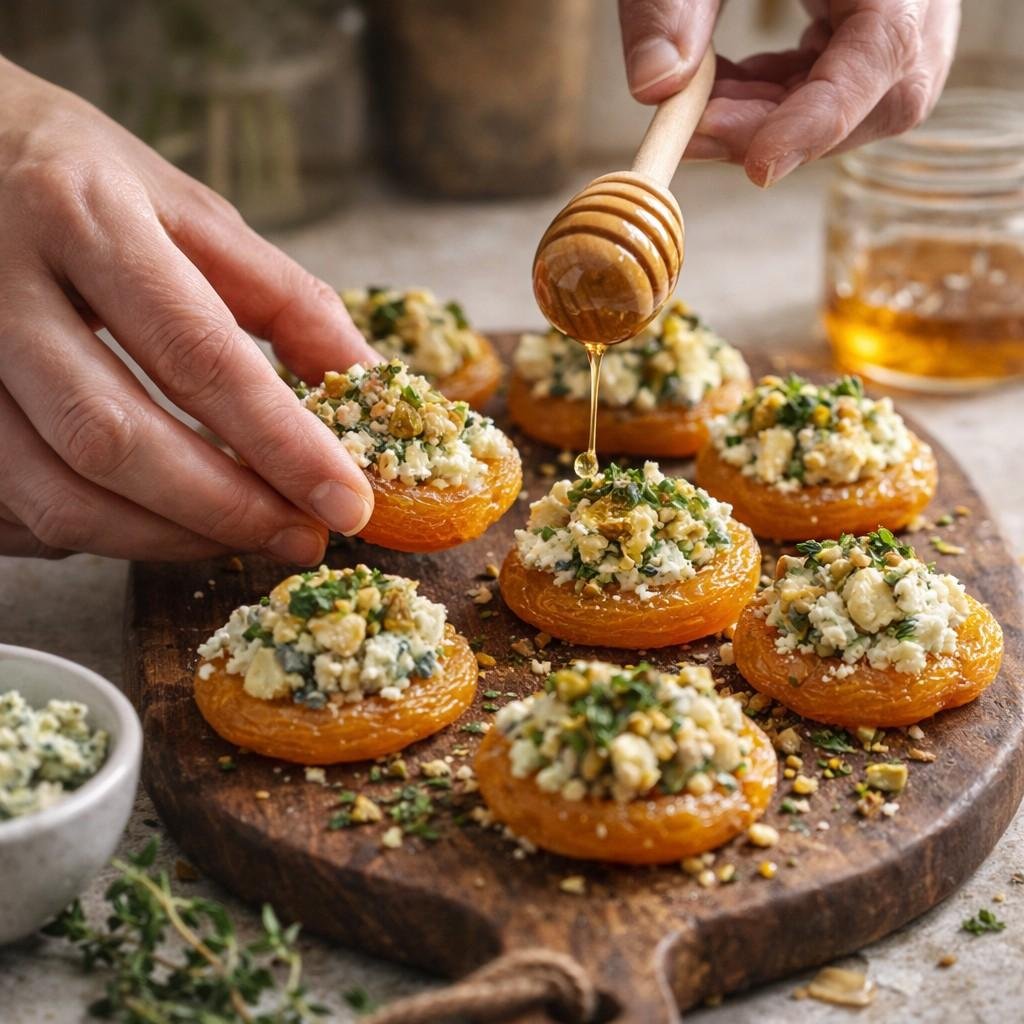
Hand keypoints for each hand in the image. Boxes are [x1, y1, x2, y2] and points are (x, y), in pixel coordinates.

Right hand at [0, 58, 377, 561]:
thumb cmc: (82, 182)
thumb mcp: (190, 212)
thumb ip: (285, 300)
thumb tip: (370, 383)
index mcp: (83, 216)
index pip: (198, 353)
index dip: (281, 444)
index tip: (346, 504)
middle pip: (116, 439)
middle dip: (224, 510)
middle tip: (300, 538)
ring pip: (56, 494)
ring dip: (165, 539)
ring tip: (241, 534)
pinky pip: (15, 511)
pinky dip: (100, 534)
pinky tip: (154, 518)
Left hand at [618, 0, 959, 185]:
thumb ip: (667, 7)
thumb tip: (654, 89)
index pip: (887, 46)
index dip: (824, 117)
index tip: (759, 166)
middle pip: (886, 92)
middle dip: (788, 128)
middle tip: (696, 133)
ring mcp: (907, 3)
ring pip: (862, 100)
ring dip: (774, 119)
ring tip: (698, 105)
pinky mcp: (875, 19)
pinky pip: (839, 81)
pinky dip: (775, 99)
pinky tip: (722, 88)